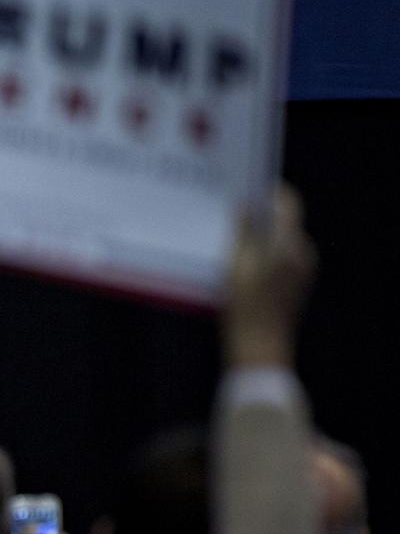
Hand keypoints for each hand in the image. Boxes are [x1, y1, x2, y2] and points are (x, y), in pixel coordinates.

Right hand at [224, 184, 316, 366]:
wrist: (259, 347)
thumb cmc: (243, 306)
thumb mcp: (234, 264)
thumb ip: (241, 231)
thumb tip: (243, 207)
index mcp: (288, 244)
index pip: (286, 202)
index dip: (267, 190)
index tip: (245, 186)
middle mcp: (301, 252)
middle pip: (283, 219)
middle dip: (259, 212)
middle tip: (230, 211)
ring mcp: (302, 268)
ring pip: (281, 237)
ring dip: (260, 232)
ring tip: (231, 237)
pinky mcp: (297, 282)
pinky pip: (282, 254)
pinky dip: (265, 250)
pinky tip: (241, 260)